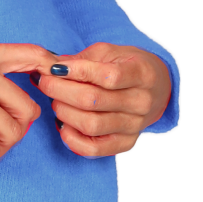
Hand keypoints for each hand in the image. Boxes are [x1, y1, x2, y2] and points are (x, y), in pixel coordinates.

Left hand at [34, 44, 172, 156]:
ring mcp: (135, 126)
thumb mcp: (110, 52)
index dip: (76, 71)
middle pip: (93, 101)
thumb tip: (50, 66)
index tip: (54, 67)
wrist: (157, 89)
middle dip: (60, 90)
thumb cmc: (128, 66)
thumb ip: (83, 59)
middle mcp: (142, 102)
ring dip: (64, 112)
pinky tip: (63, 124)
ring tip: (56, 101)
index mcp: (142, 74)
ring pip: (90, 124)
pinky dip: (72, 139)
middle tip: (45, 82)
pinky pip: (94, 149)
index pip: (108, 76)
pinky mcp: (126, 143)